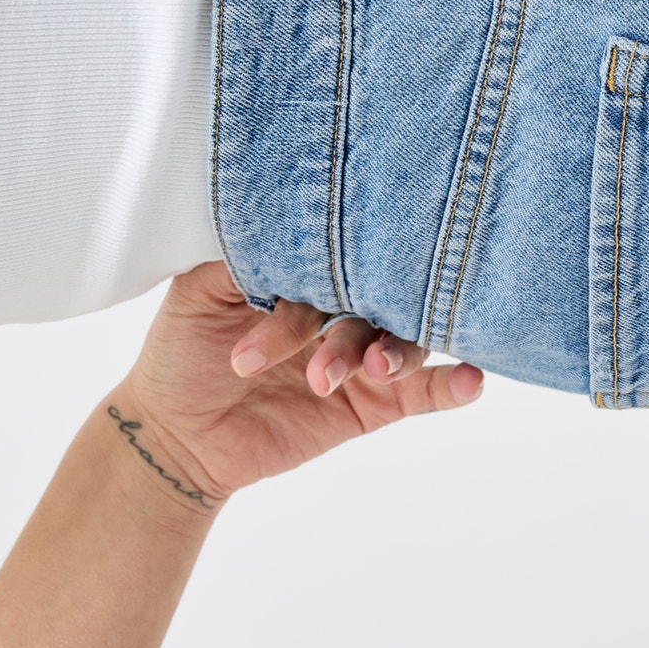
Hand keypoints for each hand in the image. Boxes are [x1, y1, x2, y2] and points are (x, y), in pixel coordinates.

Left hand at [117, 262, 483, 505]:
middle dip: (357, 326)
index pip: (338, 254)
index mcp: (308, 271)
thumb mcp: (199, 291)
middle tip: (328, 360)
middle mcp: (342, 307)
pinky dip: (453, 384)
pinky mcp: (374, 404)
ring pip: (403, 342)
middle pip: (376, 297)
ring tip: (373, 370)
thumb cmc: (182, 351)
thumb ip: (242, 254)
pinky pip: (425, 391)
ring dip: (397, 352)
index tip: (308, 291)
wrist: (176, 434)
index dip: (327, 270)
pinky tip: (472, 378)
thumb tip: (278, 212)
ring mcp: (362, 355)